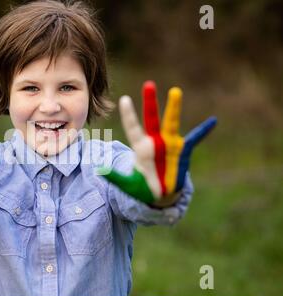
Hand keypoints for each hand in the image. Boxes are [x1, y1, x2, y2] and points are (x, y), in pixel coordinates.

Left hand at [97, 81, 216, 204]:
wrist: (160, 194)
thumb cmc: (142, 188)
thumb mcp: (128, 185)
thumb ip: (116, 178)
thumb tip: (99, 170)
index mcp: (140, 148)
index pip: (133, 128)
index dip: (129, 115)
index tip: (124, 99)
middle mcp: (155, 141)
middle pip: (151, 118)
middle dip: (150, 102)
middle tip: (148, 84)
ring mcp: (169, 144)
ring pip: (171, 122)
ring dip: (174, 108)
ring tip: (175, 91)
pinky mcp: (182, 150)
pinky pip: (194, 138)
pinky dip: (203, 131)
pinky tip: (213, 121)